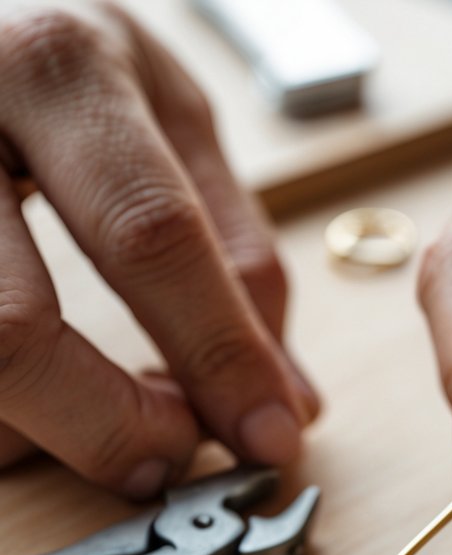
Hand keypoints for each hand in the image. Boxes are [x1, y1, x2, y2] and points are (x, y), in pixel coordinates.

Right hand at [0, 1, 318, 496]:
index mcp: (58, 73)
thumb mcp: (164, 114)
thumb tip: (286, 395)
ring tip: (103, 417)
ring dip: (46, 434)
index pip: (148, 237)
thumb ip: (233, 248)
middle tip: (169, 454)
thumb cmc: (54, 67)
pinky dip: (10, 420)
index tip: (267, 435)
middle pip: (13, 330)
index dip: (216, 356)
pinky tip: (44, 398)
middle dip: (111, 423)